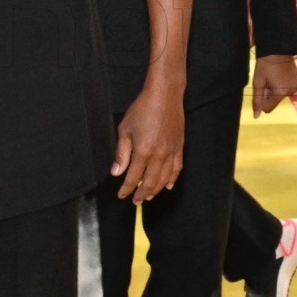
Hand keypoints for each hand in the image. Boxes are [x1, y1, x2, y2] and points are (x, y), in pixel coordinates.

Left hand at [113, 81, 185, 202]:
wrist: (165, 96)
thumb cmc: (142, 110)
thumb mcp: (125, 129)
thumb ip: (122, 153)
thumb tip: (116, 172)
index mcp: (143, 151)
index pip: (133, 177)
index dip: (126, 189)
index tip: (121, 195)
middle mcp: (159, 156)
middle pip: (150, 182)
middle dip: (141, 194)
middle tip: (136, 201)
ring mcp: (171, 152)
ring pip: (164, 179)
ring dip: (156, 190)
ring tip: (149, 196)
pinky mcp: (179, 147)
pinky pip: (177, 169)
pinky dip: (172, 179)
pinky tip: (168, 186)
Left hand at [251, 54, 296, 116]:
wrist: (278, 48)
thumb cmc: (265, 65)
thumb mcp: (258, 82)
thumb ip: (257, 100)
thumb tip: (256, 116)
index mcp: (280, 93)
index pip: (267, 108)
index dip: (262, 99)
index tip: (262, 86)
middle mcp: (291, 92)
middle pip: (275, 101)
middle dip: (269, 93)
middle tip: (268, 79)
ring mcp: (296, 86)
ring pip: (281, 95)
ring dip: (276, 89)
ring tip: (274, 75)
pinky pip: (288, 88)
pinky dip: (283, 84)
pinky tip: (281, 74)